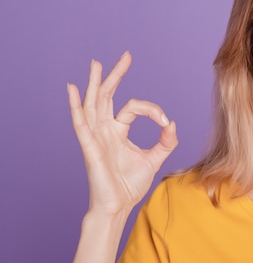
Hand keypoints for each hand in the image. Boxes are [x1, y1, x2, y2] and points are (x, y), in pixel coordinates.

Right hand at [67, 51, 177, 214]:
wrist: (119, 206)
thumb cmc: (130, 185)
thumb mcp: (154, 159)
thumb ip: (165, 142)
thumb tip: (172, 123)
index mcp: (118, 131)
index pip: (133, 108)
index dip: (152, 111)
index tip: (164, 122)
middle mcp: (104, 130)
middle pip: (107, 96)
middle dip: (116, 75)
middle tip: (126, 56)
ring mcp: (95, 137)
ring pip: (93, 104)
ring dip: (95, 83)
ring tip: (96, 64)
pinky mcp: (90, 147)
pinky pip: (80, 123)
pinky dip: (76, 106)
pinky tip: (72, 89)